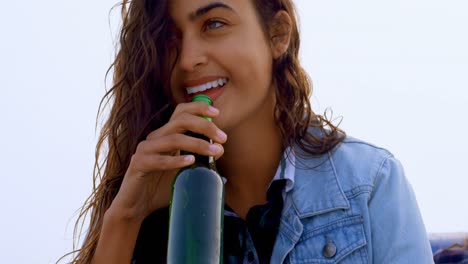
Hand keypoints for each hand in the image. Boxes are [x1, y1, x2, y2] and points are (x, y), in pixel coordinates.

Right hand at [107, 101, 226, 221]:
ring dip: (197, 144)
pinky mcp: (137, 165)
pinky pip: (157, 160)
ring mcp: (145, 150)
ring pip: (173, 138)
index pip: (181, 112)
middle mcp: (155, 138)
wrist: (137, 206)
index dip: (198, 108)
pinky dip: (175, 160)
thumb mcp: (185, 171)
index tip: (217, 113)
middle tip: (223, 138)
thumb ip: (200, 160)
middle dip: (205, 126)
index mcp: (166, 135)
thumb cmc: (162, 187)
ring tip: (214, 152)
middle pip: (180, 120)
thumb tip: (220, 151)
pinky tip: (190, 162)